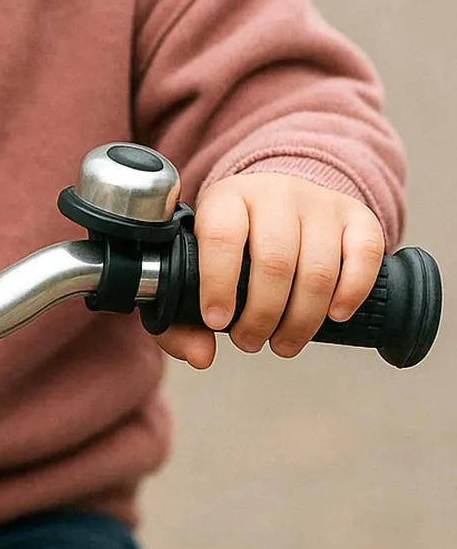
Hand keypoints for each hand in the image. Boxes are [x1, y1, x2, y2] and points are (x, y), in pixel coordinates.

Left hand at [155, 172, 384, 369]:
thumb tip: (200, 355)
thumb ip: (183, 317)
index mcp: (228, 198)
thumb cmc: (234, 244)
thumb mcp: (198, 263)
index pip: (222, 235)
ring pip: (318, 269)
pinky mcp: (357, 216)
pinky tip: (334, 315)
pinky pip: (364, 255)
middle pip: (275, 260)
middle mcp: (275, 193)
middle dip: (262, 316)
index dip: (218, 283)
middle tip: (250, 341)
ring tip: (285, 342)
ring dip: (302, 320)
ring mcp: (320, 203)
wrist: (279, 200)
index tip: (218, 321)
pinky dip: (352, 293)